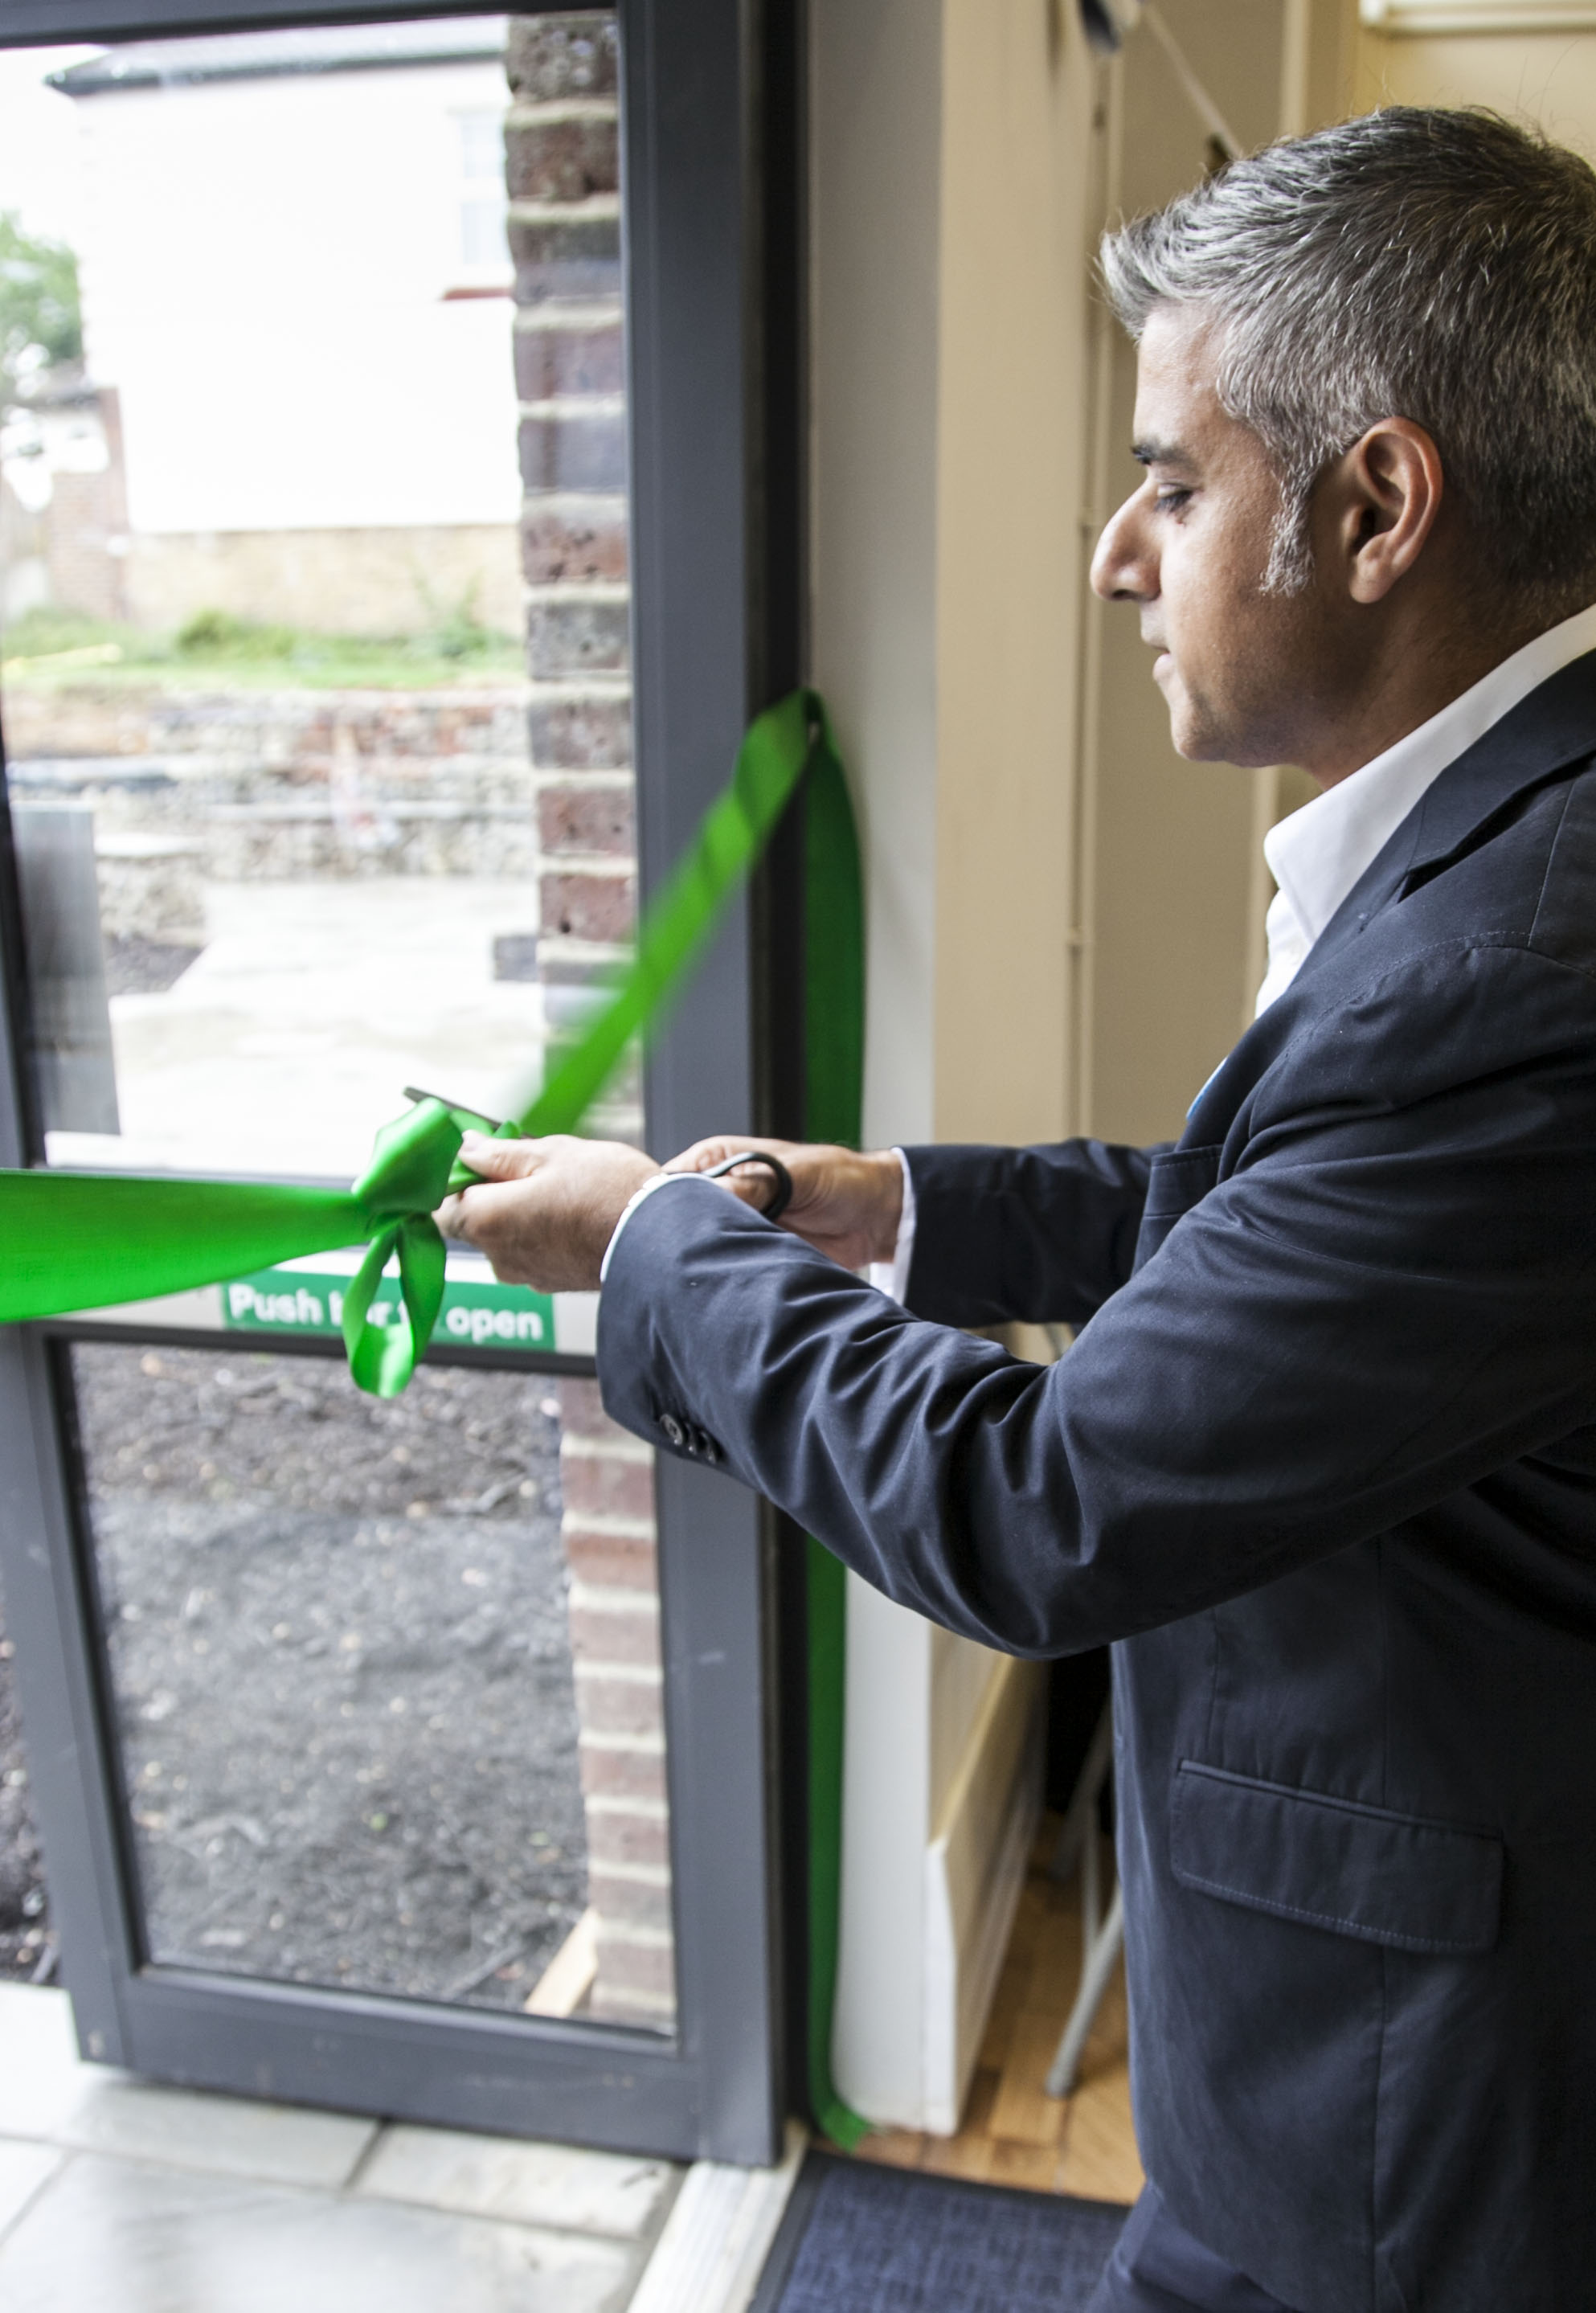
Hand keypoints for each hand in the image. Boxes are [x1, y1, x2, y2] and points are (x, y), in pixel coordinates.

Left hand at [436, 1133, 657, 1291]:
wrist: (660, 1241)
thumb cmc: (608, 1195)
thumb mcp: (551, 1154)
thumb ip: (499, 1153)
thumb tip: (468, 1148)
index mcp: (486, 1218)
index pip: (441, 1200)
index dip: (456, 1177)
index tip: (479, 1158)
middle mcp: (497, 1255)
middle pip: (471, 1219)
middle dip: (490, 1193)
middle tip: (524, 1167)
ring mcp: (523, 1273)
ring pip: (502, 1236)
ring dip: (517, 1213)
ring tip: (558, 1189)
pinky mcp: (549, 1282)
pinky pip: (528, 1252)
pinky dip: (539, 1233)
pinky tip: (570, 1214)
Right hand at [664, 1135, 902, 1270]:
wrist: (876, 1216)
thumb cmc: (840, 1178)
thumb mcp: (797, 1173)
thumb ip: (755, 1182)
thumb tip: (713, 1195)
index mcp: (719, 1161)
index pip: (672, 1182)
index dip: (664, 1203)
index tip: (666, 1226)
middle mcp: (720, 1193)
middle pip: (680, 1219)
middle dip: (681, 1238)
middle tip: (688, 1256)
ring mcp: (733, 1227)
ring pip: (700, 1247)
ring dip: (706, 1260)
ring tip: (712, 1271)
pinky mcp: (748, 1255)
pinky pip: (726, 1268)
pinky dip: (727, 1277)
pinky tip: (728, 1284)